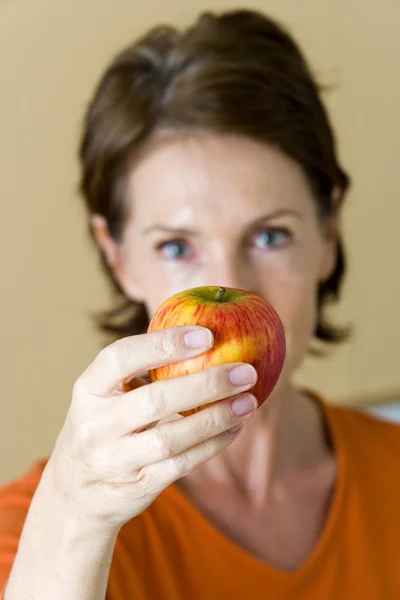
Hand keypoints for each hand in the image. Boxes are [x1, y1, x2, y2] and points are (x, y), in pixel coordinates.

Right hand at [48, 326, 257, 532]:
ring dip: (216, 418)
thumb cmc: (104, 426)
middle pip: (154, 400)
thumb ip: (141, 369)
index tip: (206, 335)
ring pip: (171, 438)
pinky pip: (181, 465)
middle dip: (206, 383)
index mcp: (88, 389)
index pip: (119, 357)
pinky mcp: (135, 486)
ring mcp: (113, 459)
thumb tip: (204, 335)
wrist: (77, 492)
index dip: (162, 344)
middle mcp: (95, 424)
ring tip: (248, 401)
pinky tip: (234, 428)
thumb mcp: (106, 394)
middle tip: (245, 371)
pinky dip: (212, 445)